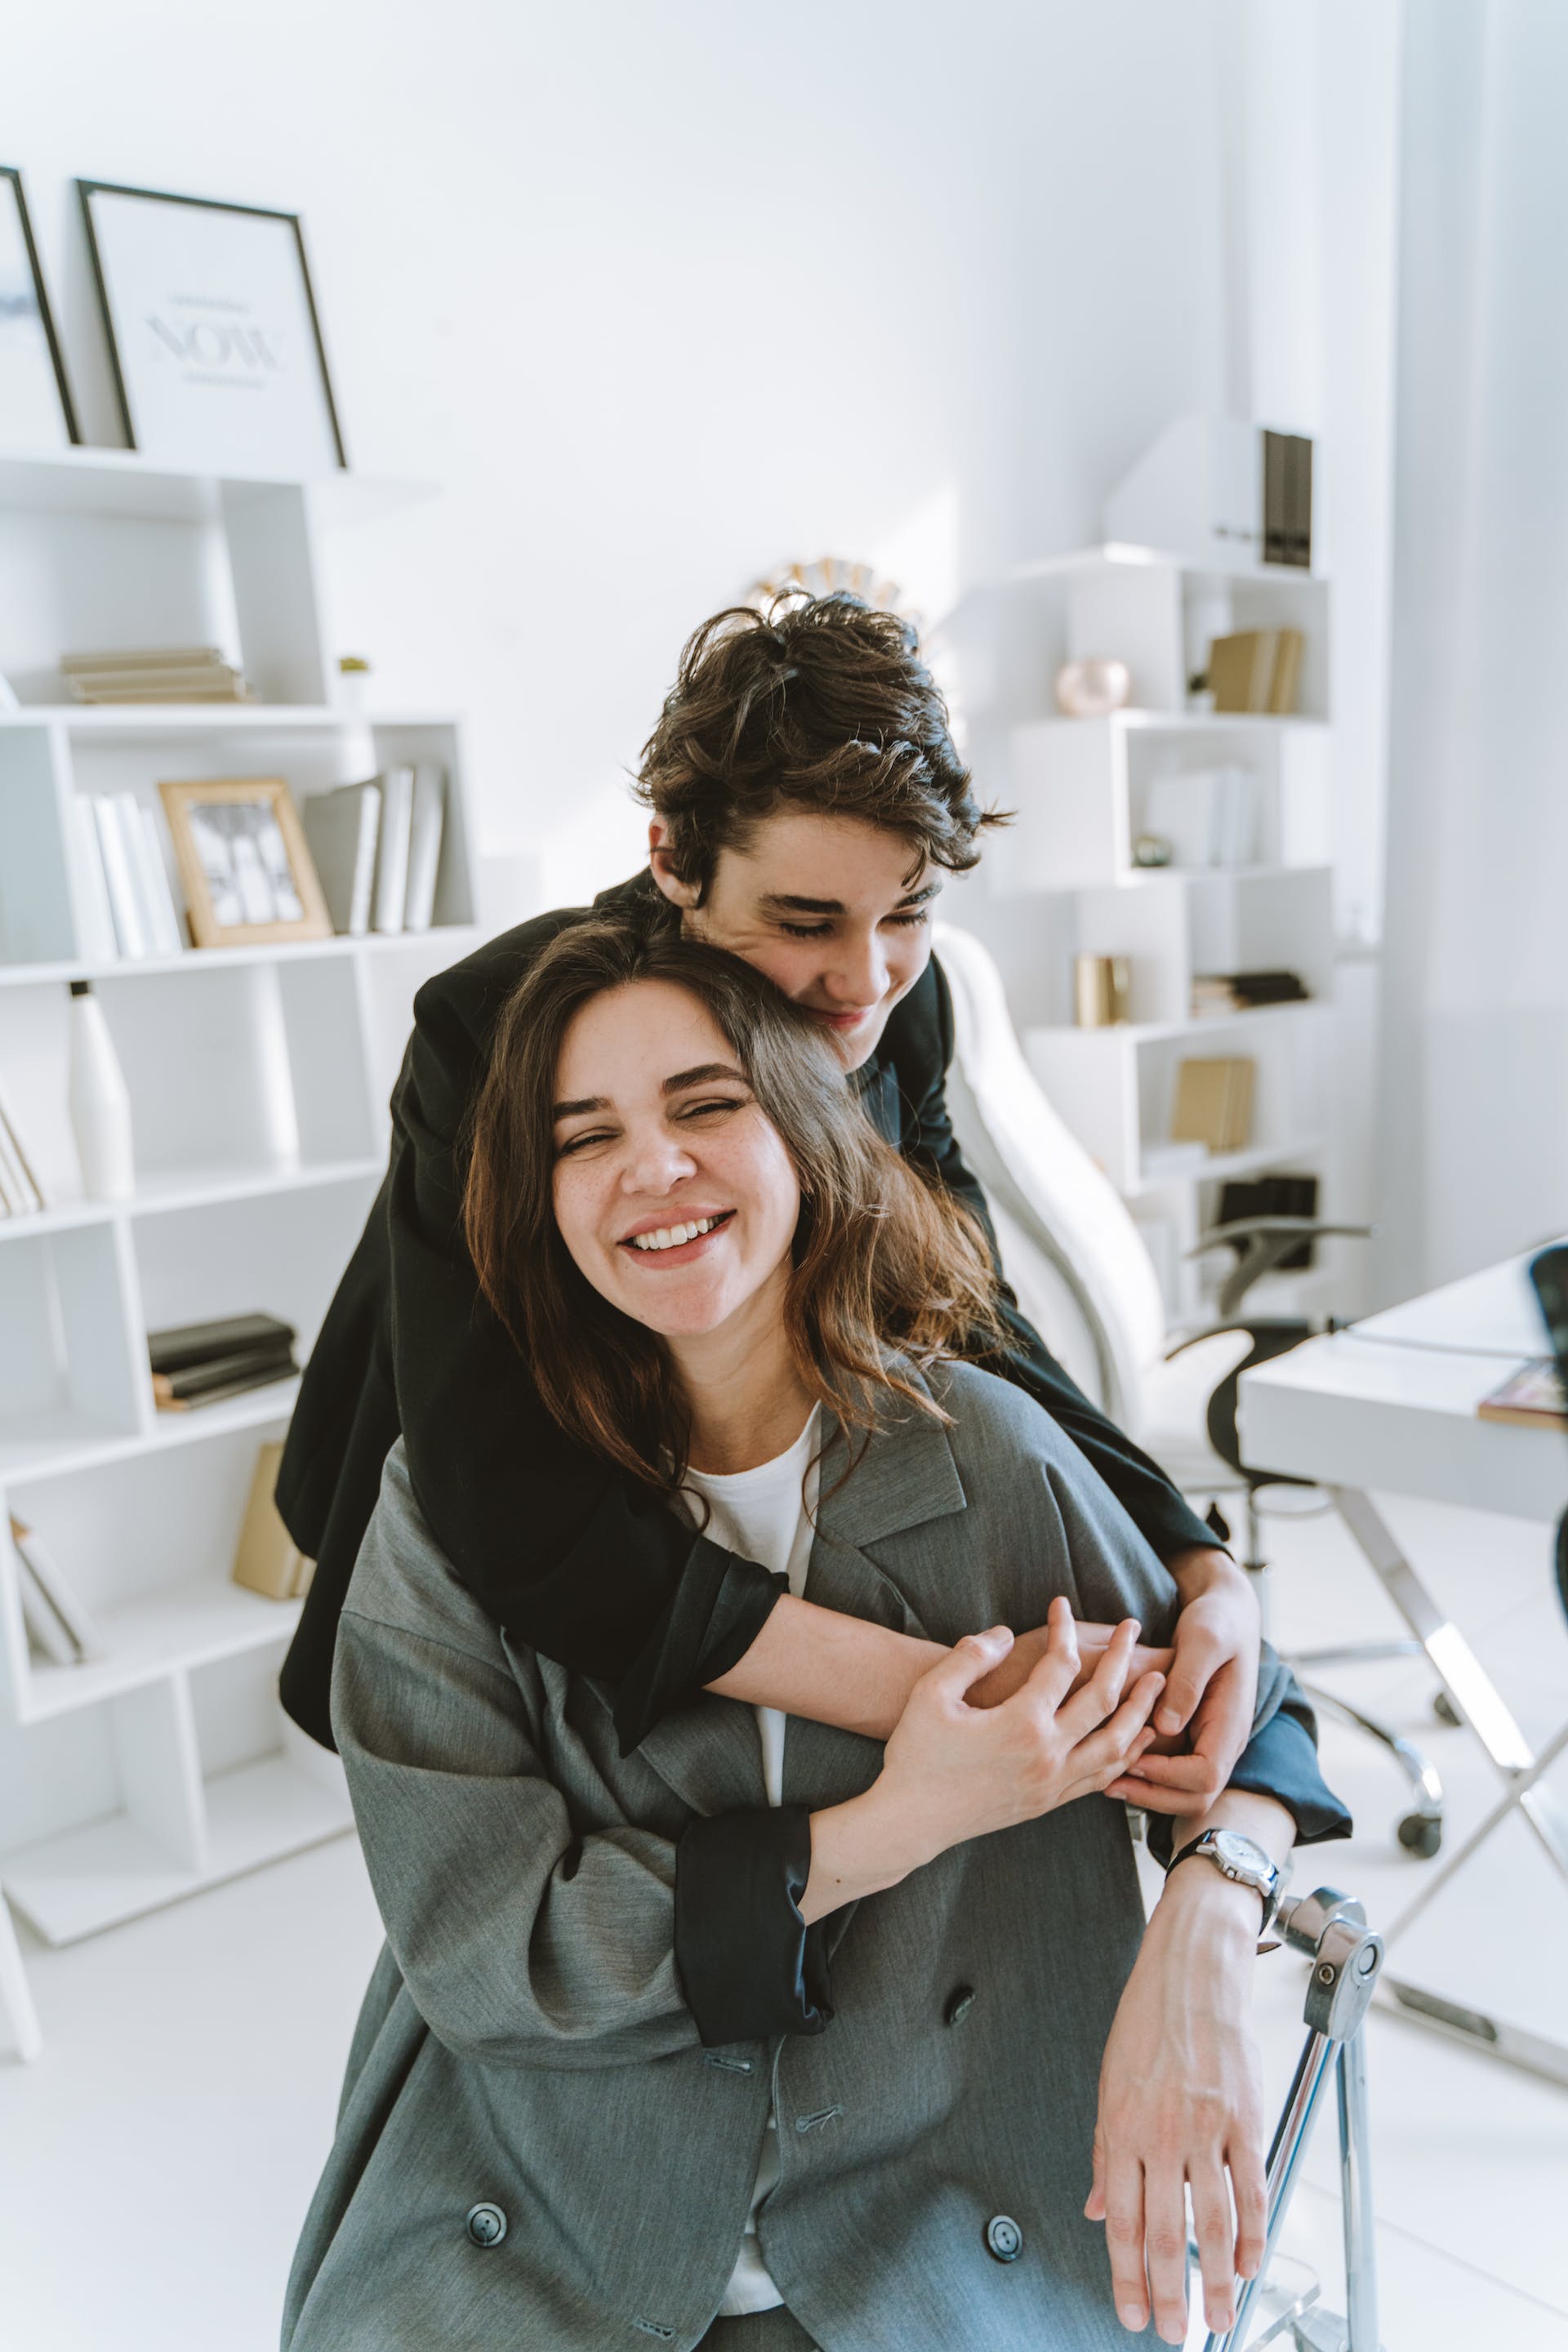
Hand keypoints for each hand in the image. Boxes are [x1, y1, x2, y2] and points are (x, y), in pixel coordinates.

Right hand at [865, 1601, 1166, 1876]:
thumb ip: (971, 1656)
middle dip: (1123, 1659)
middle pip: (1104, 1700)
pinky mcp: (1050, 1803)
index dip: (1064, 1628)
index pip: (1061, 1664)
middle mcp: (1048, 1755)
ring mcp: (1053, 1783)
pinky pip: (1103, 1777)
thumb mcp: (931, 1694)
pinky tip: (1134, 1739)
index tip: (1060, 1603)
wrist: (912, 1821)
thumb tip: (1004, 1634)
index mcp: (1021, 1724)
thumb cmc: (916, 1754)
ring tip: (1155, 1685)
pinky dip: (1126, 1755)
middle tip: (1134, 1628)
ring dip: (1140, 1711)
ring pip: (1117, 1745)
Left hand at [1085, 1866, 1267, 2340]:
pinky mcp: (1245, 2118)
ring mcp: (1206, 2128)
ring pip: (1213, 2223)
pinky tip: (1251, 2263)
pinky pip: (1252, 2188)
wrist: (1192, 1970)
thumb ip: (1105, 2152)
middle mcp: (1160, 2133)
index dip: (1125, 2277)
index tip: (1131, 2314)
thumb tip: (1098, 2208)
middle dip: (1169, 2294)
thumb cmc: (1148, 2019)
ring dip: (1218, 2280)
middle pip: (1165, 2233)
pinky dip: (1254, 2233)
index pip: (1121, 2222)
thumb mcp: (1109, 2082)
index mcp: (1121, 2128)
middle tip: (1175, 2332)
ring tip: (1218, 2317)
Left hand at [1106, 1555, 1260, 1815]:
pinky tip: (1113, 1763)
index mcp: (1231, 1723)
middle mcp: (1224, 1741)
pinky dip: (1148, 1776)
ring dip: (1149, 1792)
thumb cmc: (1217, 1620)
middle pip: (1197, 1797)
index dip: (1168, 1776)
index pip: (1207, 1776)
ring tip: (1106, 1781)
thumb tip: (1166, 1727)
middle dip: (1154, 1796)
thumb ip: (1188, 1681)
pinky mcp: (1195, 1737)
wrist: (1230, 1612)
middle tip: (1109, 1784)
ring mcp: (1210, 1742)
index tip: (1132, 1760)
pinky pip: (1175, 1774)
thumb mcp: (1203, 1641)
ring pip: (1186, 1793)